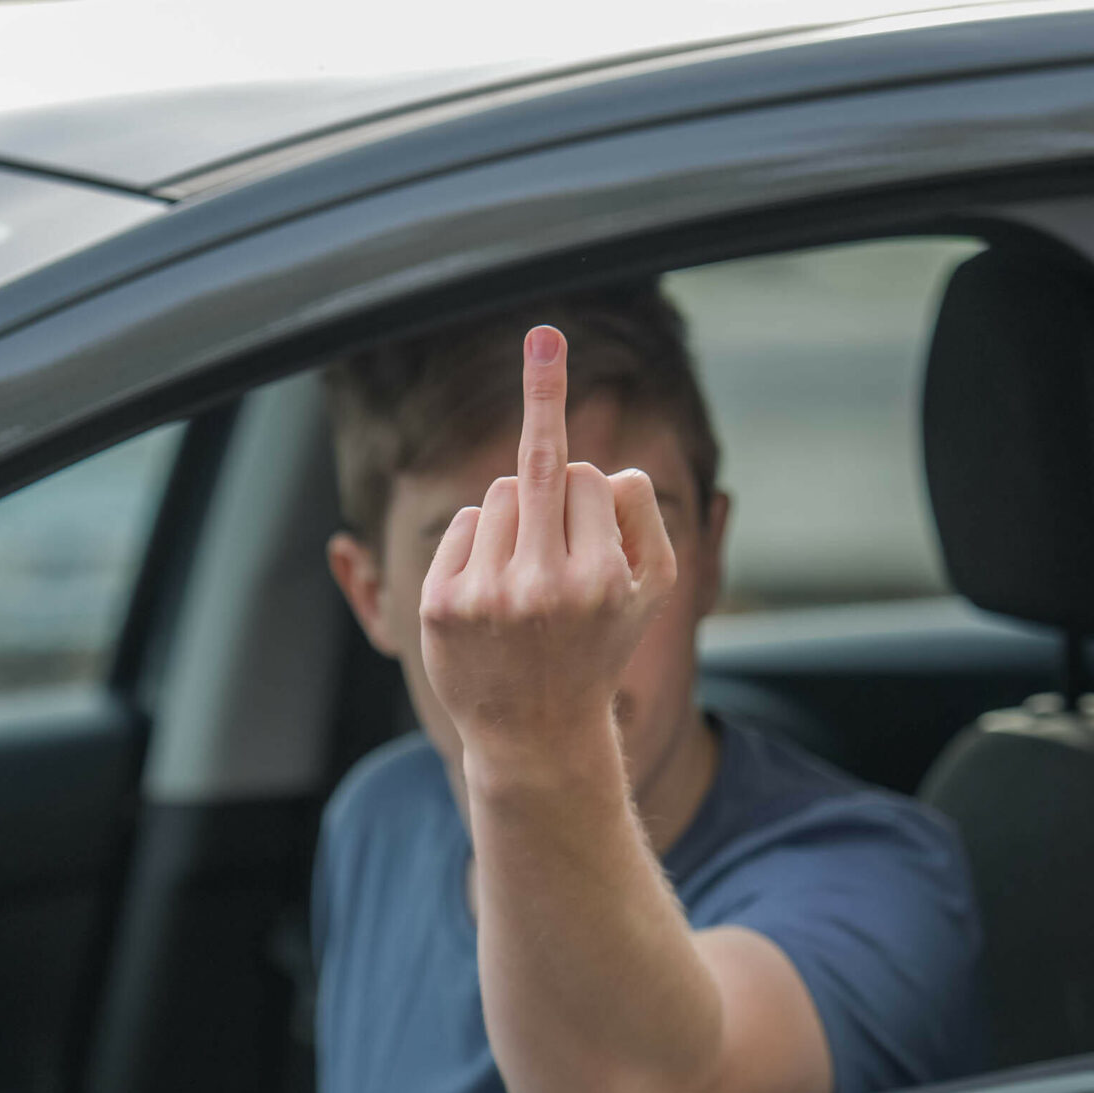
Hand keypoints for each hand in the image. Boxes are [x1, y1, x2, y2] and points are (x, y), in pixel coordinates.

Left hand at [419, 326, 677, 784]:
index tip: (587, 494)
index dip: (589, 490)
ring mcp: (487, 596)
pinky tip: (495, 586)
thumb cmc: (599, 646)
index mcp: (602, 581)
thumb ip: (645, 517)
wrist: (535, 733)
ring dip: (517, 513)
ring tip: (528, 570)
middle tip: (541, 358)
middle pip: (540, 467)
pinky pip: (465, 524)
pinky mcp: (442, 604)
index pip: (589, 479)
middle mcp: (543, 587)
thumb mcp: (651, 590)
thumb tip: (612, 467)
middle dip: (543, 400)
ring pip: (500, 493)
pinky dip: (481, 540)